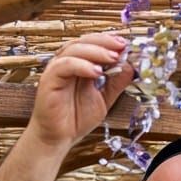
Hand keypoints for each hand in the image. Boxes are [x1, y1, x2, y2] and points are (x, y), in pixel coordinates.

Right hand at [27, 33, 133, 149]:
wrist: (58, 139)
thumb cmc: (75, 119)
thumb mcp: (104, 98)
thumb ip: (116, 83)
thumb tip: (131, 66)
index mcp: (78, 65)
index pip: (93, 44)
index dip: (109, 41)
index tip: (126, 45)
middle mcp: (66, 63)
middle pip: (84, 41)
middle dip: (105, 42)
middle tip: (122, 46)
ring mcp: (57, 70)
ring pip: (74, 49)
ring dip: (96, 51)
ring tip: (113, 58)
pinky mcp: (49, 80)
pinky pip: (65, 66)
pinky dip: (82, 65)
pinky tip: (96, 72)